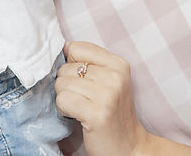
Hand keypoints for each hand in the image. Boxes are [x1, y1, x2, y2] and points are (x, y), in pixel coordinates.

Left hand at [56, 41, 150, 155]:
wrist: (129, 147)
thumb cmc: (113, 113)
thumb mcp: (110, 81)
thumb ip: (89, 62)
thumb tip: (62, 45)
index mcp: (118, 64)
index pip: (76, 48)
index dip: (70, 64)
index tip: (79, 79)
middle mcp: (115, 76)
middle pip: (66, 68)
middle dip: (66, 84)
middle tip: (82, 99)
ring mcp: (107, 95)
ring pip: (61, 84)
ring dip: (64, 98)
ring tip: (80, 108)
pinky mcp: (96, 114)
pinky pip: (62, 100)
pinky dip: (63, 110)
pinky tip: (77, 116)